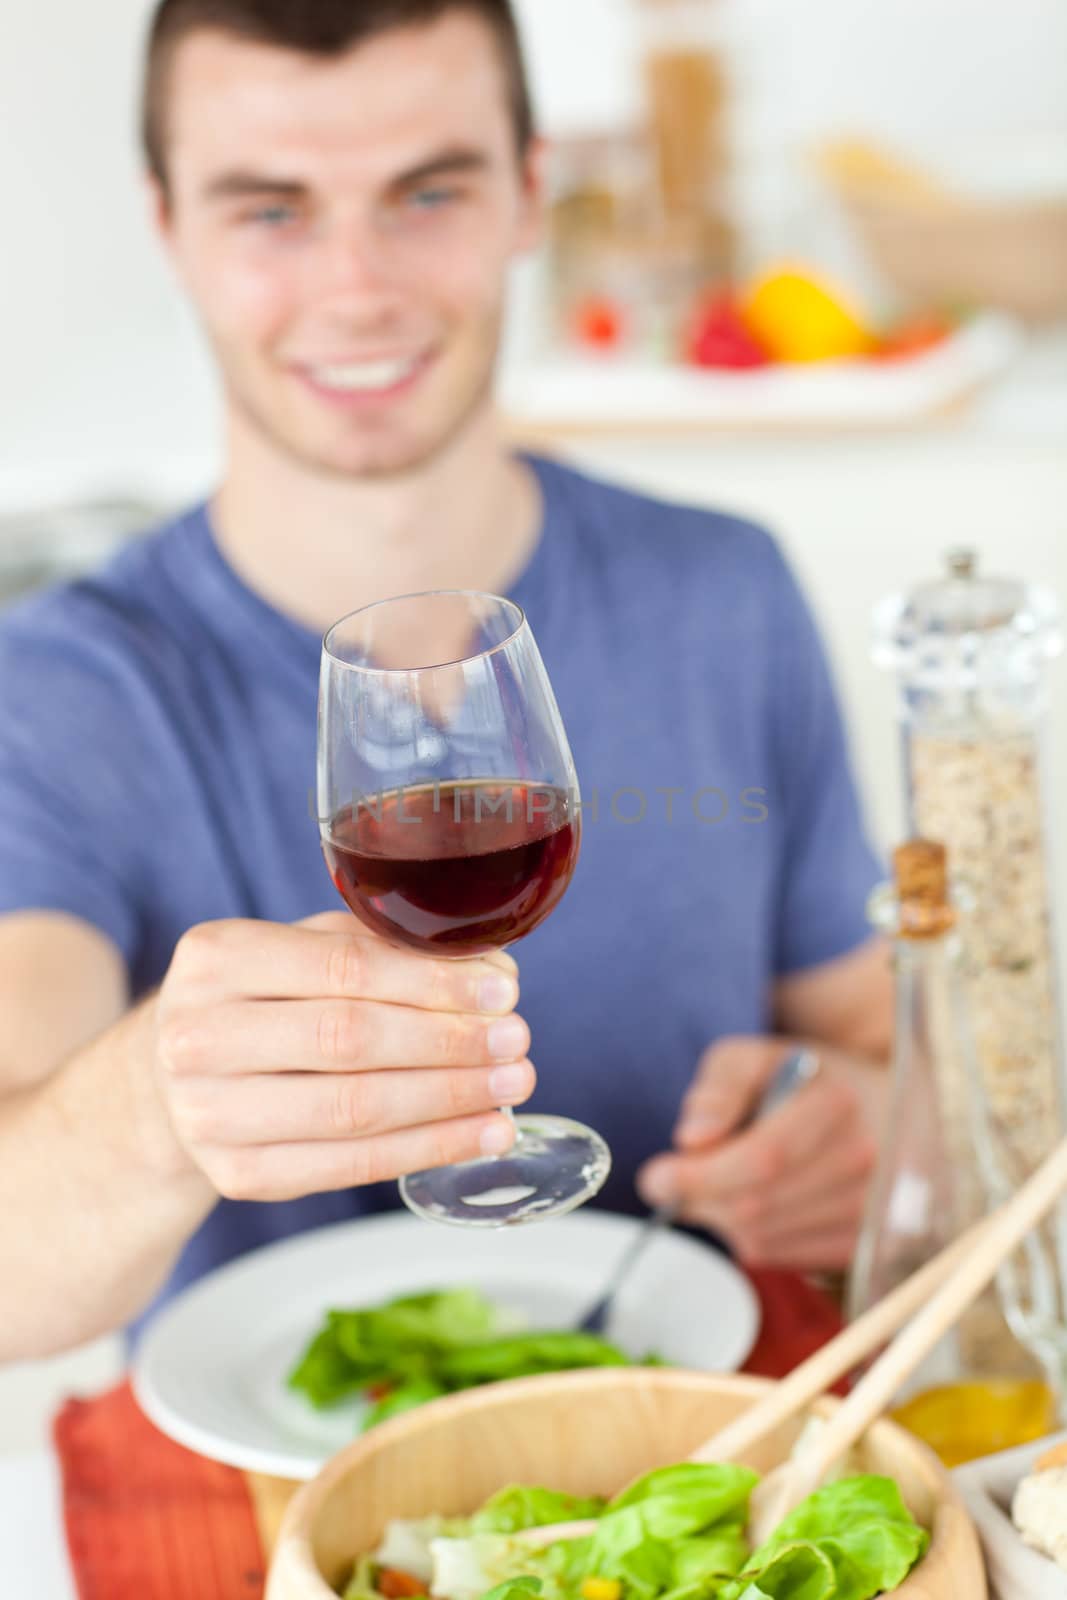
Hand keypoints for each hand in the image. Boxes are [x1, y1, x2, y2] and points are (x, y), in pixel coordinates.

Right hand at [153, 912, 532, 1201]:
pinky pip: (349, 1166)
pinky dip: (427, 1149)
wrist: (178, 1079)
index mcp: (216, 958)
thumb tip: (494, 970)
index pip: (345, 966)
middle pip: (349, 1039)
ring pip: (353, 1109)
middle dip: (448, 1042)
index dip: (433, 982)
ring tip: (511, 1088)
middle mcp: (197, 1036)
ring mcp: (209, 1113)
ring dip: (449, 1100)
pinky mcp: (237, 1176)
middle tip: (516, 1041)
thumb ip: (389, 948)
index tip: (502, 989)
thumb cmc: (264, 1001)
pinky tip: (479, 1132)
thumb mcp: (305, 950)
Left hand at [636, 1036, 885, 1270]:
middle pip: (756, 1206)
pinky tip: (750, 1202)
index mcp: (836, 1103)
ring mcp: (868, 1210)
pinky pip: (778, 1257)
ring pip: (761, 1238)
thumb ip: (720, 1087)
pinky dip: (747, 1235)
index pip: (763, 1158)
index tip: (655, 1177)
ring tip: (717, 1183)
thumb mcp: (755, 1057)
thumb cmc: (801, 1080)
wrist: (875, 1107)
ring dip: (719, 1217)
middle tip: (669, 1182)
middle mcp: (863, 1161)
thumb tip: (692, 1138)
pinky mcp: (860, 1245)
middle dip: (698, 1199)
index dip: (700, 1176)